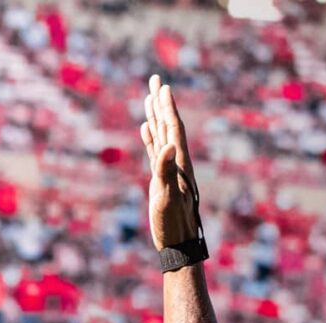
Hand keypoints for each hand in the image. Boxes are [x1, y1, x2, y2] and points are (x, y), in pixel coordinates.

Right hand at [140, 74, 200, 249]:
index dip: (168, 107)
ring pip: (160, 134)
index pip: (173, 128)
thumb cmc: (172, 222)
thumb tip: (168, 146)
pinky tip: (146, 128)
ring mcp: (168, 168)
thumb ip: (167, 172)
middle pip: (167, 125)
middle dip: (161, 102)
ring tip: (149, 97)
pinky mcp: (160, 177)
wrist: (178, 241)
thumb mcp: (168, 198)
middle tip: (155, 80)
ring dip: (155, 115)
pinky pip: (154, 150)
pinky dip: (150, 137)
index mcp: (179, 162)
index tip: (162, 86)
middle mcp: (176, 160)